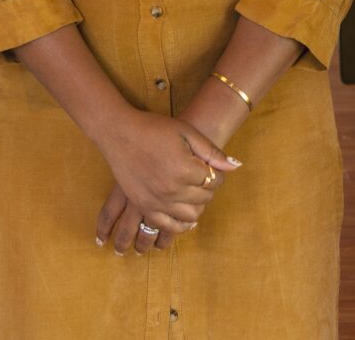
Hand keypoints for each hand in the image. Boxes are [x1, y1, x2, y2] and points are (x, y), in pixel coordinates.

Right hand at [95, 109, 238, 245]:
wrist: (120, 133)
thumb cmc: (154, 128)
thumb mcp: (186, 132)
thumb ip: (211, 151)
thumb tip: (235, 166)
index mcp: (185, 169)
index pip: (214, 180)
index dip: (217, 174)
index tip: (211, 168)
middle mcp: (172, 190)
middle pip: (204, 198)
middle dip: (208, 188)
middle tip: (202, 178)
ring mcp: (157, 201)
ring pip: (190, 216)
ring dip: (197, 206)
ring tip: (193, 193)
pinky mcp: (145, 206)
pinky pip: (169, 226)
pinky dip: (181, 225)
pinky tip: (184, 216)